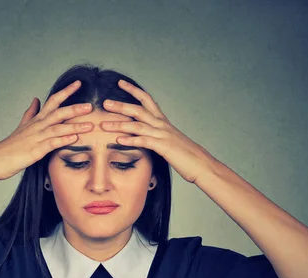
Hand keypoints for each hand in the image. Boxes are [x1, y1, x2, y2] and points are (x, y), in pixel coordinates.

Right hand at [0, 80, 93, 180]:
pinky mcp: (36, 150)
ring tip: (89, 125)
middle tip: (91, 106)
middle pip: (58, 112)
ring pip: (58, 128)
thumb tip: (36, 99)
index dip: (66, 91)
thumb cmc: (11, 146)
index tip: (78, 83)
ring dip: (74, 126)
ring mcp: (37, 137)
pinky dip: (63, 140)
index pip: (53, 101)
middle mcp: (38, 126)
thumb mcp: (22, 126)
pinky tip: (74, 139)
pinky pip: (52, 143)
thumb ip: (31, 112)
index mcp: (37, 119)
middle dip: (75, 108)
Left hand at [100, 79, 216, 183]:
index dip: (133, 90)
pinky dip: (131, 140)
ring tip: (104, 125)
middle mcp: (162, 125)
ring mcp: (163, 135)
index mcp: (163, 122)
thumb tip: (144, 135)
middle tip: (104, 103)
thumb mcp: (168, 141)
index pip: (147, 100)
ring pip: (138, 125)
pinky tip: (118, 141)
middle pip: (138, 110)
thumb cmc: (185, 156)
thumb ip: (156, 136)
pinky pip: (145, 141)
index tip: (120, 82)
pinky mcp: (164, 147)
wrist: (202, 165)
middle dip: (120, 105)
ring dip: (119, 124)